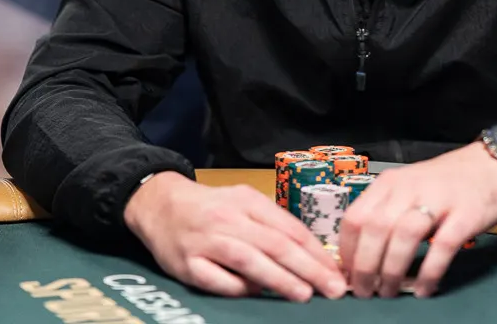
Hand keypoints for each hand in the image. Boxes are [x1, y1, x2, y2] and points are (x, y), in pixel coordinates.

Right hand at [124, 172, 345, 301]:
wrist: (159, 203)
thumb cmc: (211, 207)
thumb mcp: (244, 202)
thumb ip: (272, 225)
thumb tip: (308, 257)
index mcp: (248, 201)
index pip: (289, 228)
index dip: (316, 251)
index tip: (337, 271)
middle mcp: (229, 219)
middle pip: (274, 244)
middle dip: (308, 268)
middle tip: (333, 289)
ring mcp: (206, 241)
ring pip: (248, 260)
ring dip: (279, 278)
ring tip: (304, 294)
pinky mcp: (186, 263)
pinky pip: (216, 280)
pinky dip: (237, 288)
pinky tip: (256, 294)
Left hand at [337, 142, 496, 298]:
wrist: (487, 166)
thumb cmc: (441, 184)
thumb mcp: (405, 189)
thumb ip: (383, 214)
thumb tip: (359, 258)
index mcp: (388, 183)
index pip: (354, 217)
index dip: (347, 252)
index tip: (346, 275)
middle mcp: (408, 188)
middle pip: (376, 228)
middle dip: (365, 266)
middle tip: (364, 291)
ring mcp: (438, 199)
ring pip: (404, 235)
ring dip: (392, 269)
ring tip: (389, 291)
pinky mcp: (464, 214)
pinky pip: (442, 246)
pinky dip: (429, 271)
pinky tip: (423, 288)